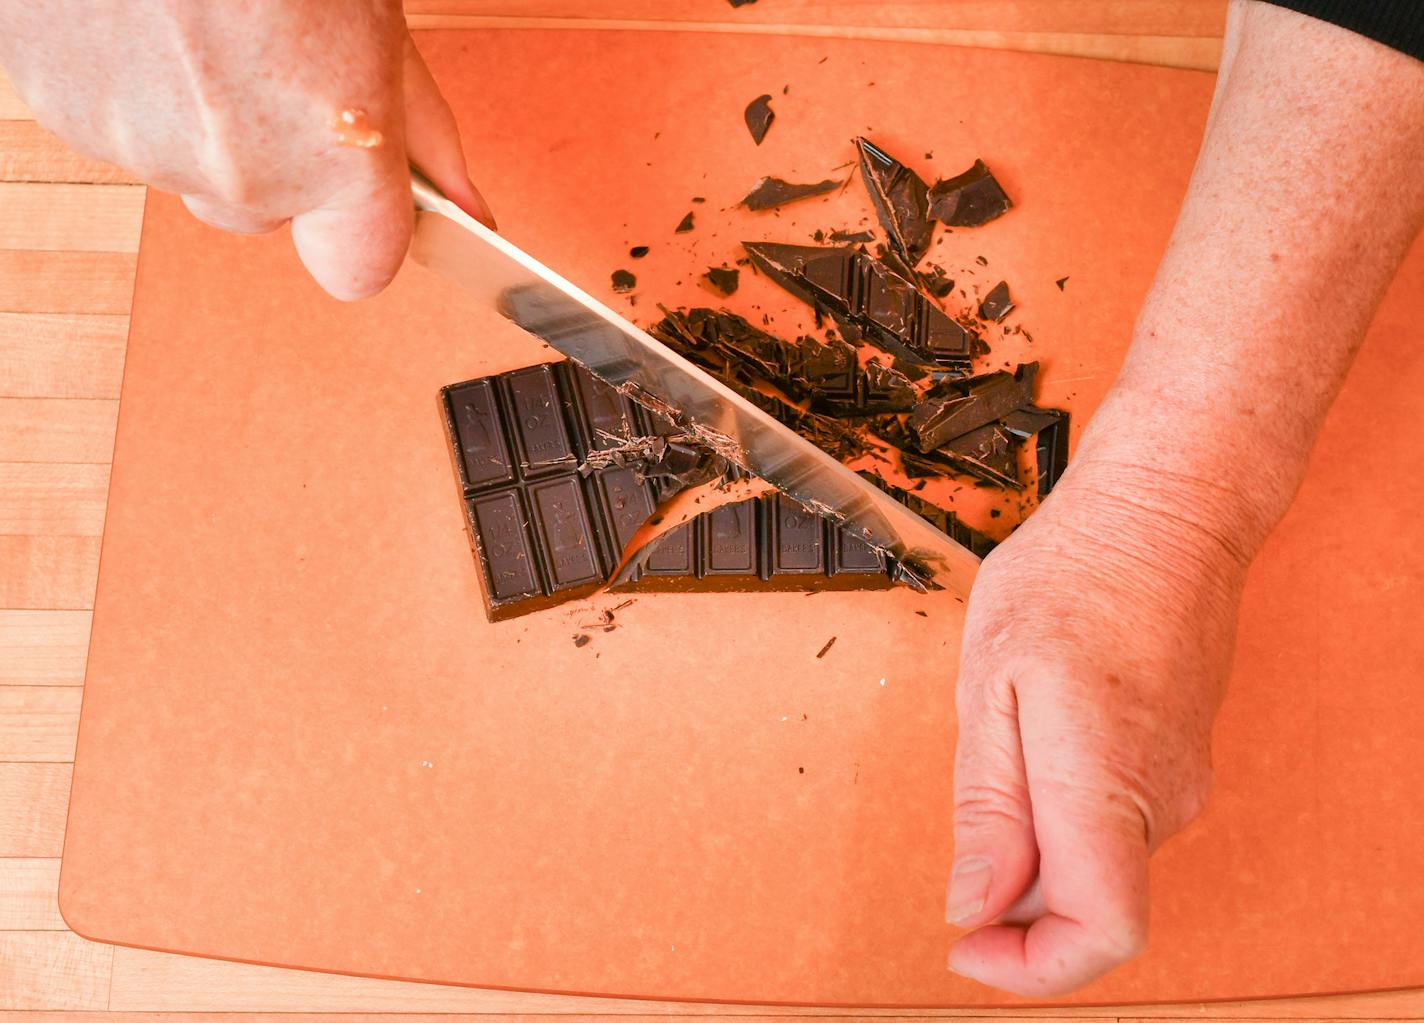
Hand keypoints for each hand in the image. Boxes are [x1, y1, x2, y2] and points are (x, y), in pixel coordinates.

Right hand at [0, 0, 492, 299]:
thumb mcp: (379, 22)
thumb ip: (421, 128)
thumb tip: (472, 213)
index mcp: (338, 154)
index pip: (361, 270)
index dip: (357, 225)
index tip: (359, 192)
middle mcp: (244, 176)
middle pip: (268, 215)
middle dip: (278, 159)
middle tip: (272, 58)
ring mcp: (148, 150)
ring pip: (189, 171)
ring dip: (201, 119)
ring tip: (202, 24)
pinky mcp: (70, 115)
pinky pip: (121, 132)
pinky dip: (134, 89)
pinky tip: (148, 22)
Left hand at [945, 455, 1250, 994]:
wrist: (1161, 513)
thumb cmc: (1072, 577)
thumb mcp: (991, 686)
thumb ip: (989, 809)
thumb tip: (975, 908)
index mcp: (1108, 784)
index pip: (1099, 934)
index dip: (1028, 966)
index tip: (964, 946)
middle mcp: (1163, 801)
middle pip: (1087, 908)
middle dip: (1014, 902)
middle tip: (962, 830)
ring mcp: (1180, 784)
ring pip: (1096, 866)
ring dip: (1034, 848)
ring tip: (1001, 750)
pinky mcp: (1178, 766)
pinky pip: (1113, 826)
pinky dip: (1060, 815)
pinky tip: (1034, 741)